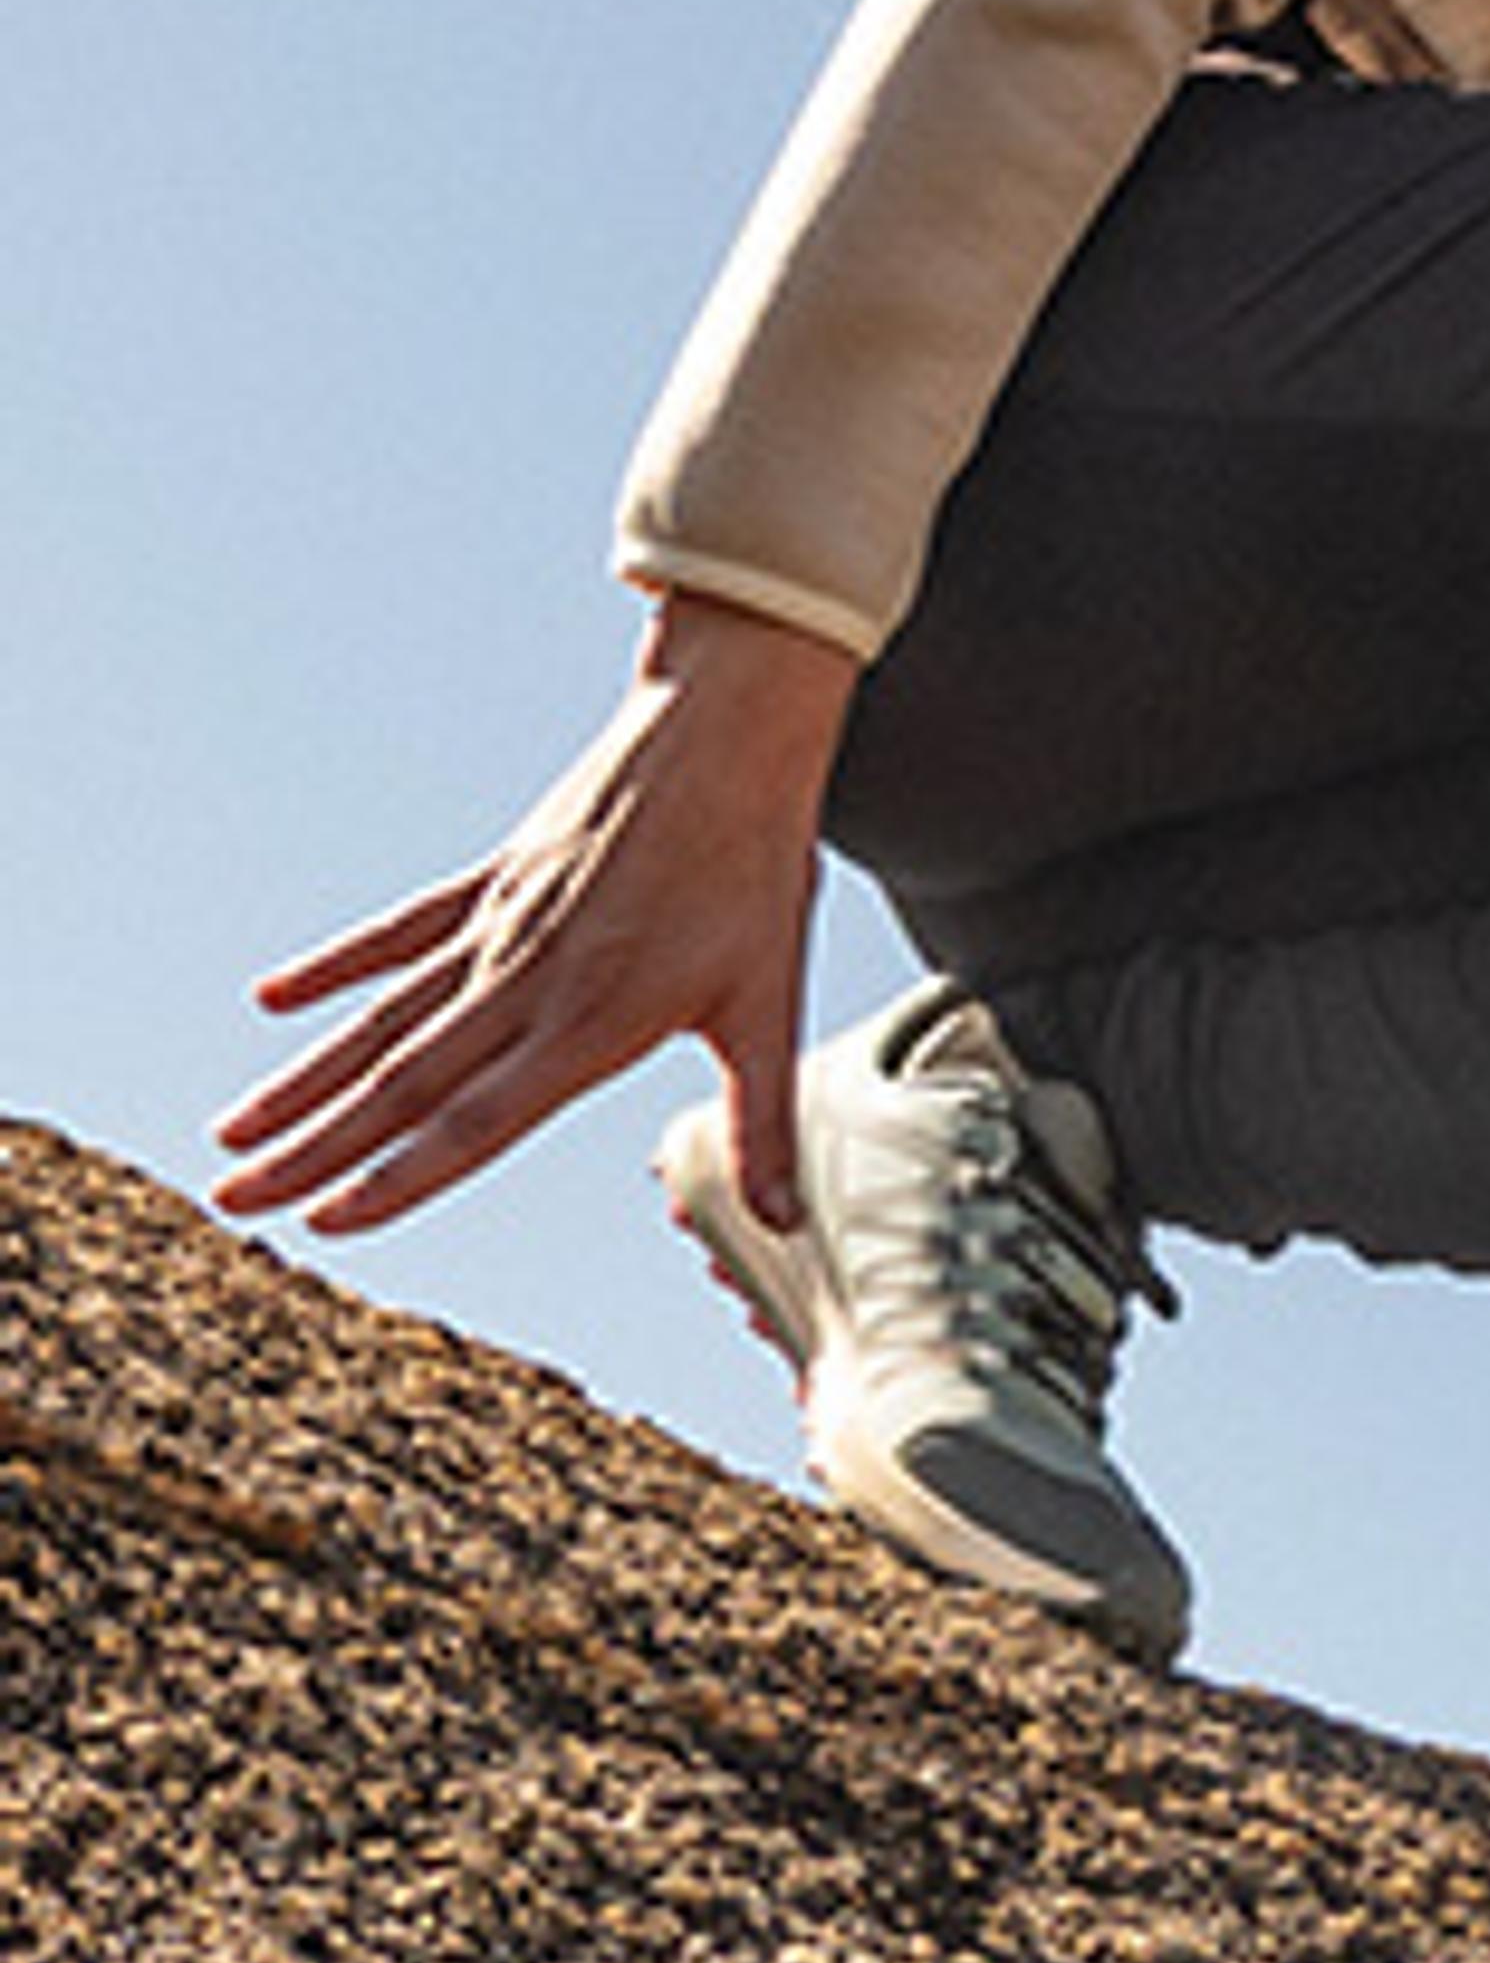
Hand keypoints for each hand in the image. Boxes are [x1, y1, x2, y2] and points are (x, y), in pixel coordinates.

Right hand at [213, 591, 859, 1235]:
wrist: (725, 738)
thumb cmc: (756, 872)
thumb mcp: (769, 1007)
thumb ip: (763, 1124)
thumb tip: (785, 1223)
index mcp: (592, 1021)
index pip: (478, 1121)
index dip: (401, 1177)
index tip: (327, 1221)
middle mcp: (525, 979)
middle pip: (402, 1082)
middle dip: (313, 1149)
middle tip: (231, 1201)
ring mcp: (498, 925)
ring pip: (383, 1017)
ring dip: (304, 1079)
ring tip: (231, 1132)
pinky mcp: (493, 878)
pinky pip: (399, 933)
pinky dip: (336, 967)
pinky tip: (272, 997)